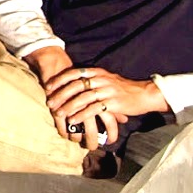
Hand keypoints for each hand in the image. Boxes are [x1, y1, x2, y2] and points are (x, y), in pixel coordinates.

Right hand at [26, 47, 109, 149]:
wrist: (58, 66)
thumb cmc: (80, 81)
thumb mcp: (99, 92)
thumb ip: (112, 107)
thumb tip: (124, 119)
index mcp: (100, 97)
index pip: (109, 119)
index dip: (111, 132)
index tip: (110, 141)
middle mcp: (88, 101)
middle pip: (93, 127)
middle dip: (93, 140)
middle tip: (93, 148)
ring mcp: (73, 104)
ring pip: (78, 127)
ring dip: (78, 138)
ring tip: (78, 144)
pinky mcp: (60, 104)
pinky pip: (63, 122)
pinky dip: (64, 130)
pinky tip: (65, 136)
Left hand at [42, 63, 167, 133]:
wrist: (144, 94)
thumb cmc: (124, 89)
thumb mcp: (107, 79)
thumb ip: (93, 80)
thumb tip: (75, 83)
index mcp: (98, 72)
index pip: (74, 73)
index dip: (59, 80)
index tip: (48, 87)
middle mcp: (101, 79)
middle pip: (76, 85)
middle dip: (60, 94)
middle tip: (50, 103)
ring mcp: (107, 90)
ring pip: (83, 97)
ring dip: (68, 106)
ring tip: (58, 113)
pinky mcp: (113, 103)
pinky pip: (93, 109)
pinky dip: (81, 115)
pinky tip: (73, 120)